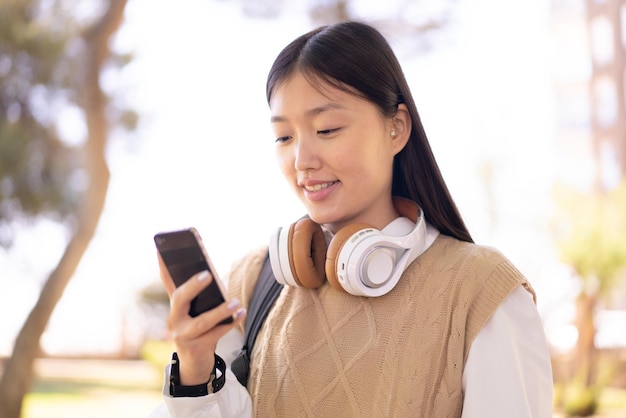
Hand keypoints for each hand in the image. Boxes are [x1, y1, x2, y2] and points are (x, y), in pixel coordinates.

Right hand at [158, 253, 245, 384]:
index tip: (161, 248)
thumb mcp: (196, 312)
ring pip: (201, 322)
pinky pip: (215, 334)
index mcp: (175, 306)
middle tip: (208, 274)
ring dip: (220, 311)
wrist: (194, 363)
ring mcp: (182, 335)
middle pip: (180, 298)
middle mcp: (174, 319)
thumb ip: (200, 295)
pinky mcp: (194, 348)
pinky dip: (229, 323)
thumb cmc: (199, 331)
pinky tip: (240, 314)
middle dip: (193, 285)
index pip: (167, 281)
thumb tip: (212, 274)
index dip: (163, 265)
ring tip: (236, 302)